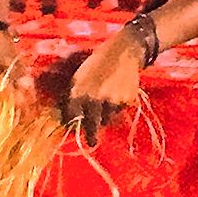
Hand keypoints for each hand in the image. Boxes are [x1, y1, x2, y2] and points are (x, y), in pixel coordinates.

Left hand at [63, 30, 144, 145]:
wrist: (123, 52)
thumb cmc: (96, 64)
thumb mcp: (78, 78)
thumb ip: (73, 97)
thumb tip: (70, 116)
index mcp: (79, 93)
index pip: (73, 117)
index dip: (74, 126)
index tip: (76, 132)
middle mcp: (95, 99)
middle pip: (93, 124)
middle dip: (92, 136)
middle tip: (92, 144)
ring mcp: (112, 101)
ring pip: (108, 119)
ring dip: (106, 118)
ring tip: (106, 109)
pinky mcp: (127, 100)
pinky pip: (120, 111)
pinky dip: (118, 109)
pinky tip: (117, 97)